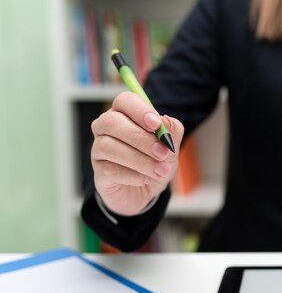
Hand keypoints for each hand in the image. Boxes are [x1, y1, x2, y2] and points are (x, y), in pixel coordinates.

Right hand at [91, 91, 183, 214]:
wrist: (146, 192)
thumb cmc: (155, 162)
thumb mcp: (170, 147)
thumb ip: (172, 132)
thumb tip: (167, 122)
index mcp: (125, 114)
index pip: (124, 100)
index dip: (140, 110)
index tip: (156, 125)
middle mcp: (106, 128)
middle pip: (112, 122)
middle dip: (141, 138)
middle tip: (163, 152)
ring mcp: (98, 149)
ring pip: (109, 146)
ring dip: (140, 160)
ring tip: (161, 170)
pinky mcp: (98, 171)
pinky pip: (110, 169)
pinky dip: (133, 175)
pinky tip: (146, 179)